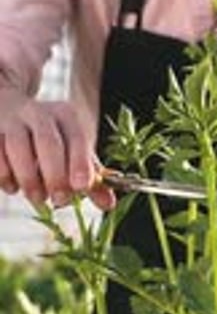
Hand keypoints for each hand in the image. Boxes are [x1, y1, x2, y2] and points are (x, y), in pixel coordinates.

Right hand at [0, 95, 114, 210]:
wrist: (5, 109)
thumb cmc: (47, 139)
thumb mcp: (70, 150)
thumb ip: (89, 177)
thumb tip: (109, 204)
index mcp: (65, 115)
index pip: (77, 137)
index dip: (80, 162)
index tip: (82, 186)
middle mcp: (38, 112)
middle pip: (48, 141)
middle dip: (55, 174)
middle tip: (61, 201)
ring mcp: (11, 120)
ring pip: (19, 147)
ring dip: (29, 178)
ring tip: (38, 198)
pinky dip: (5, 176)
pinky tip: (13, 188)